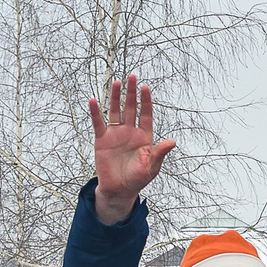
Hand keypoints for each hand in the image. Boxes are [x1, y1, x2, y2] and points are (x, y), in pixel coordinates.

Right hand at [89, 72, 174, 224]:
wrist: (119, 190)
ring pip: (116, 111)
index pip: (146, 114)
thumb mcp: (151, 166)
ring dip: (116, 97)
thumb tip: (172, 141)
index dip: (146, 101)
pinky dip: (96, 112)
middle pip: (131, 108)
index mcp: (144, 137)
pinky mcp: (102, 140)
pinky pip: (98, 123)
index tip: (145, 87)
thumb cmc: (137, 179)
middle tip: (132, 76)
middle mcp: (130, 132)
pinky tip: (94, 100)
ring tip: (117, 82)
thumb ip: (159, 152)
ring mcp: (116, 135)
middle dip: (132, 93)